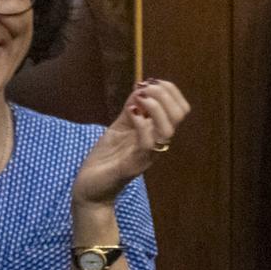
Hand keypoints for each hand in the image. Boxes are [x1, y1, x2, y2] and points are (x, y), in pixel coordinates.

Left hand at [72, 79, 189, 211]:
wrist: (90, 188)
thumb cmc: (105, 160)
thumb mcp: (119, 127)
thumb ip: (131, 110)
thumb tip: (140, 89)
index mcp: (156, 135)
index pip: (180, 109)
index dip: (169, 90)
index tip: (148, 81)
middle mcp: (157, 145)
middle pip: (179, 115)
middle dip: (163, 93)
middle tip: (142, 89)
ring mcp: (147, 156)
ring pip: (167, 129)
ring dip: (154, 106)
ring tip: (138, 99)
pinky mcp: (133, 165)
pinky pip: (147, 143)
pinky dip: (141, 124)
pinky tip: (131, 115)